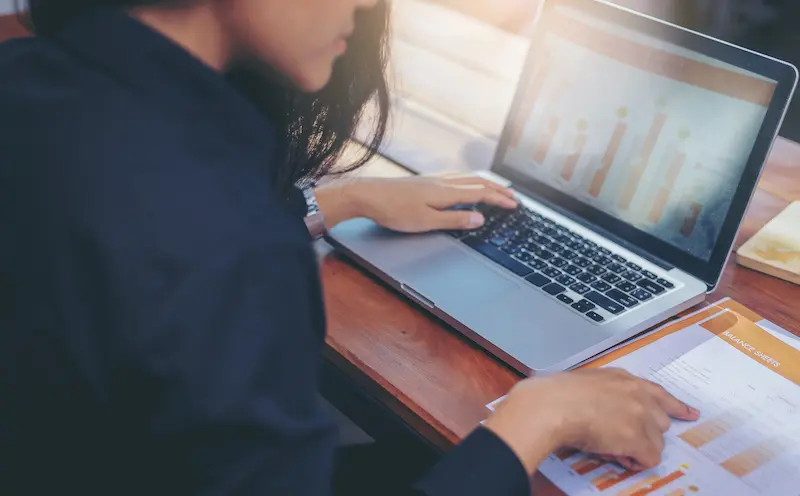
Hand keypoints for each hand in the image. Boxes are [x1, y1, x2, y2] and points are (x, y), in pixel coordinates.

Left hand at [315, 173, 517, 231]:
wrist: (368, 195)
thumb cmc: (395, 211)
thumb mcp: (427, 221)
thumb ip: (455, 220)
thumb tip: (480, 218)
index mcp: (447, 192)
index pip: (481, 193)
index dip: (500, 199)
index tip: (515, 205)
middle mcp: (444, 182)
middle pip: (478, 182)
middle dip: (498, 190)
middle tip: (513, 198)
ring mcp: (434, 179)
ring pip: (468, 178)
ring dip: (486, 183)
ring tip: (496, 189)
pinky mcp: (425, 181)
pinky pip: (457, 177)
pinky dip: (470, 180)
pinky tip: (466, 183)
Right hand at [483, 368, 699, 474]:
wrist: (552, 406)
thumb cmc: (556, 394)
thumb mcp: (585, 383)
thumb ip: (603, 393)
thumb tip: (602, 412)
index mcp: (623, 378)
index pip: (658, 392)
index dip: (676, 406)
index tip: (690, 413)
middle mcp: (637, 393)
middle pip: (661, 419)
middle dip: (646, 431)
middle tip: (624, 438)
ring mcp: (640, 415)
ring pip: (656, 441)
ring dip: (639, 446)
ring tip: (614, 447)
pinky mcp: (637, 437)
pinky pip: (649, 457)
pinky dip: (636, 461)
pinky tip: (619, 456)